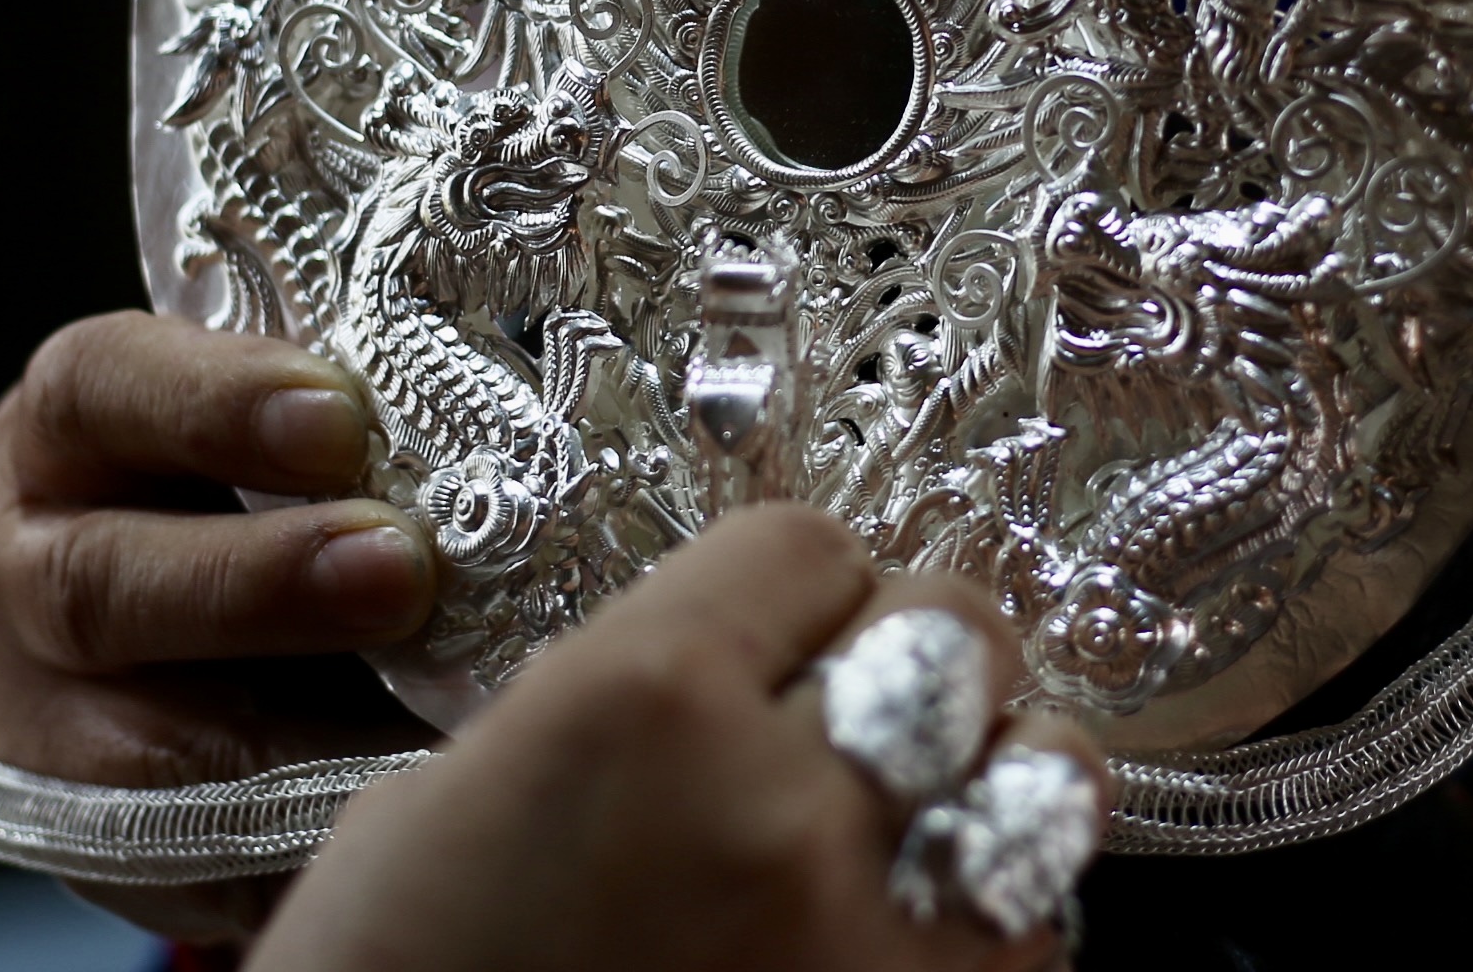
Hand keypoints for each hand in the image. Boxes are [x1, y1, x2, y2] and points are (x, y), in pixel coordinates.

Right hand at [0, 312, 442, 941]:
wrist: (178, 643)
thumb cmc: (255, 493)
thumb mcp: (269, 433)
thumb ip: (344, 417)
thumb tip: (509, 420)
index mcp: (69, 432)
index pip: (102, 390)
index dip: (214, 402)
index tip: (340, 415)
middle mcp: (28, 570)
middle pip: (104, 581)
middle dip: (257, 582)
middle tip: (400, 569)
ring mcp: (41, 716)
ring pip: (127, 746)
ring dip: (280, 741)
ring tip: (414, 732)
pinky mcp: (94, 836)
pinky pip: (185, 859)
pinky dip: (291, 851)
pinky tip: (392, 826)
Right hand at [259, 505, 1099, 971]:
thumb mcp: (428, 815)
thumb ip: (579, 718)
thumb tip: (676, 693)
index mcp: (643, 700)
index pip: (804, 544)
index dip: (789, 584)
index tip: (774, 623)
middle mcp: (783, 796)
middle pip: (949, 627)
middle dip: (910, 651)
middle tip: (861, 702)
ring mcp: (872, 929)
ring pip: (1044, 768)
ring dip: (990, 771)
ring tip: (933, 803)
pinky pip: (1038, 928)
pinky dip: (995, 912)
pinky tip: (919, 924)